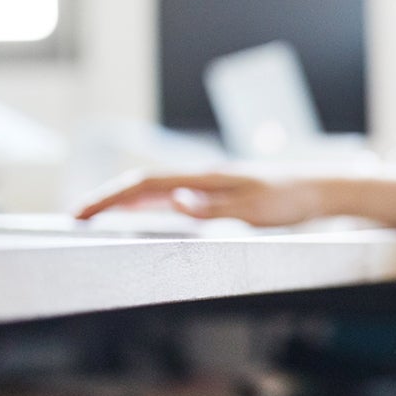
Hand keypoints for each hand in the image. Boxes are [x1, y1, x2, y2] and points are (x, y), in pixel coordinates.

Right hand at [73, 170, 325, 226]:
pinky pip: (171, 198)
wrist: (320, 188)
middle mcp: (200, 177)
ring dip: (122, 202)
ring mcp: (207, 184)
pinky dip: (145, 205)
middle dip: (106, 199)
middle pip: (142, 185)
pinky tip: (137, 214)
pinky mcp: (216, 193)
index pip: (144, 185)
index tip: (82, 214)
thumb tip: (172, 200)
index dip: (109, 199)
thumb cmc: (290, 200)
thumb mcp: (253, 210)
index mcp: (204, 178)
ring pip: (154, 191)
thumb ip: (212, 207)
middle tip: (76, 217)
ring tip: (93, 216)